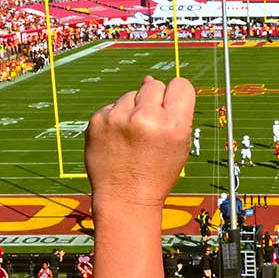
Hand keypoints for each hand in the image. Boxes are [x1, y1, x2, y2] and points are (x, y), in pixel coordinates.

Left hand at [86, 76, 196, 208]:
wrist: (125, 198)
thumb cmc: (157, 172)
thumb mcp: (178, 144)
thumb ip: (171, 111)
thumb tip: (148, 78)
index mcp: (173, 124)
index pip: (180, 85)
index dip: (176, 97)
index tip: (171, 112)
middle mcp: (146, 117)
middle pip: (154, 85)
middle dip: (153, 102)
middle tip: (149, 128)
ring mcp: (118, 118)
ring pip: (131, 95)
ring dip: (132, 110)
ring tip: (132, 138)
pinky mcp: (98, 121)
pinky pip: (112, 107)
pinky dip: (115, 119)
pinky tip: (118, 141)